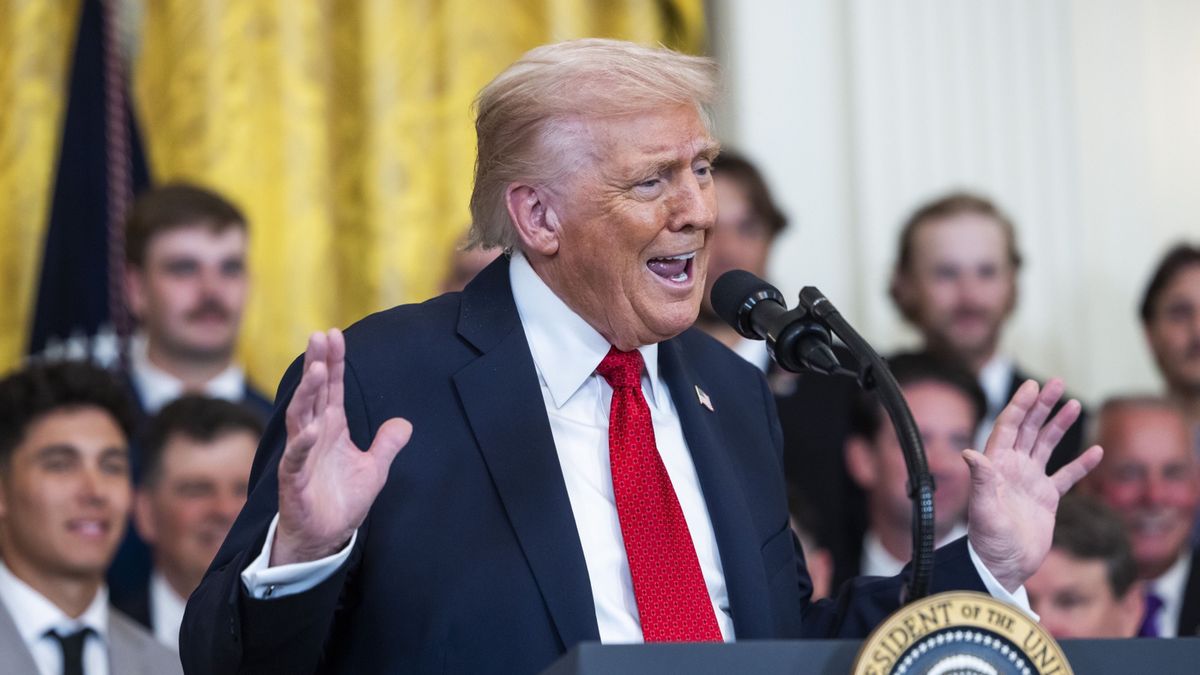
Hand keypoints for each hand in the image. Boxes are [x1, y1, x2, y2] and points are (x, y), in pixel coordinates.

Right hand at [272, 329, 411, 565]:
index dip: (334, 362)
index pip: (332, 389)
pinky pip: (296, 457)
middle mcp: (314, 435)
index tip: (333, 334)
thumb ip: (387, 444)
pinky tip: (313, 427)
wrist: (325, 537)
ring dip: (308, 393)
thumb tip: (405, 424)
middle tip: (319, 336)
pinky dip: (303, 443)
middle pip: (314, 393)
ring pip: (300, 417)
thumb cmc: (343, 501)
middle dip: (317, 364)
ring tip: (318, 369)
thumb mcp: (375, 469)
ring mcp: (301, 455)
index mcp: (332, 428)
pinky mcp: (293, 479)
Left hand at [964, 379, 1102, 591]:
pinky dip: (1080, 464)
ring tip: (1075, 404)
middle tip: (1056, 382)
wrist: (1003, 567)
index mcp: (997, 465)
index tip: (1032, 385)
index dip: (1020, 405)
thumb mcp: (983, 509)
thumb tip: (969, 453)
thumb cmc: (988, 540)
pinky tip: (1096, 451)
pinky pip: (1066, 476)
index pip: (1008, 426)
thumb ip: (981, 480)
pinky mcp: (1046, 498)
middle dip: (1042, 406)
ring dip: (1059, 425)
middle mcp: (1013, 468)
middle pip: (1028, 429)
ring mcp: (1030, 482)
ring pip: (1046, 445)